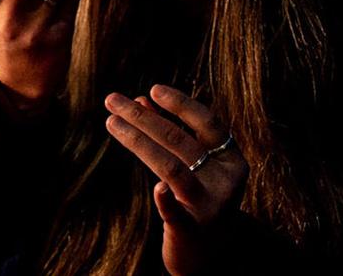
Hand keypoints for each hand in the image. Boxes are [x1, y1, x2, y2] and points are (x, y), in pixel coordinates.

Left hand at [105, 84, 245, 275]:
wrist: (210, 252)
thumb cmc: (198, 199)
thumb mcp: (192, 166)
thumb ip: (172, 133)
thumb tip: (141, 99)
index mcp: (231, 160)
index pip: (208, 123)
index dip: (181, 104)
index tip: (152, 89)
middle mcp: (225, 181)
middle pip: (180, 141)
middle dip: (142, 117)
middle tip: (112, 100)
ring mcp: (210, 206)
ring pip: (171, 168)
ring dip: (137, 140)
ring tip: (111, 121)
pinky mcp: (191, 230)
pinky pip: (175, 213)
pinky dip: (166, 201)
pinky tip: (157, 190)